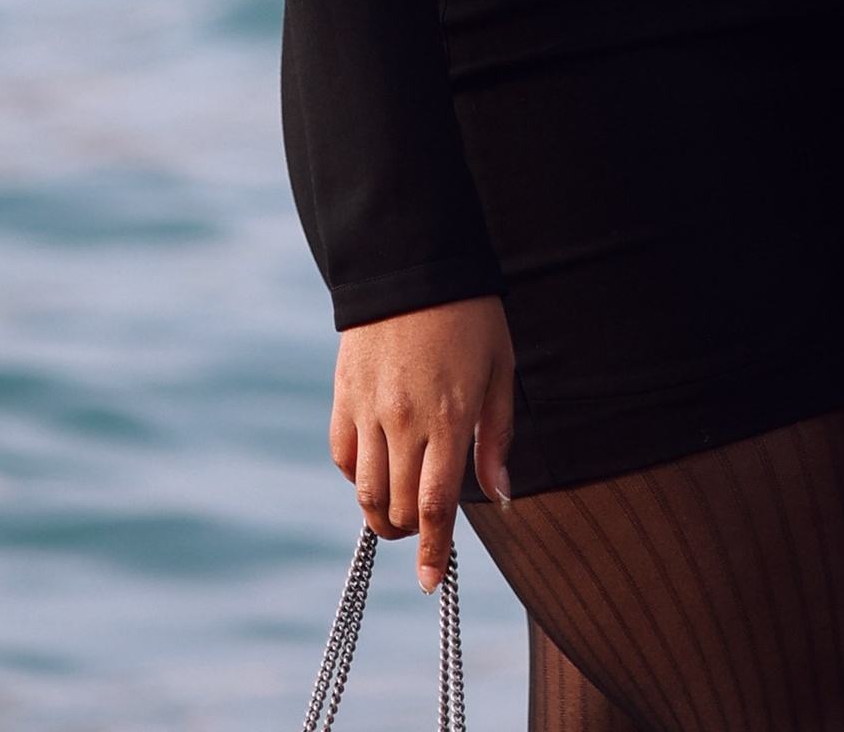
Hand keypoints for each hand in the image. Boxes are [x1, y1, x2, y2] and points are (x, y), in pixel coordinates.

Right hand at [331, 298, 516, 590]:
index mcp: (450, 416)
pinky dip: (357, 477)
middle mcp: (404, 420)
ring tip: (400, 509)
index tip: (432, 581)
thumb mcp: (500, 370)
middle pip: (400, 507)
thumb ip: (497, 438)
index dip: (434, 551)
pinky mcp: (343, 395)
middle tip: (425, 529)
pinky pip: (343, 457)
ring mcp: (368, 409)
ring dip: (383, 514)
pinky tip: (377, 469)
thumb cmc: (470, 316)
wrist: (413, 262)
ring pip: (366, 492)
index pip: (437, 505)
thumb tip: (500, 497)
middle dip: (413, 533)